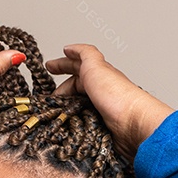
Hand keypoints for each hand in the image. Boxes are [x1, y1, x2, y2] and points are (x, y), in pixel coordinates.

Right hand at [45, 44, 173, 162]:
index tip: (48, 68)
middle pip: (74, 90)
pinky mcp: (99, 130)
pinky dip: (70, 125)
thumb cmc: (116, 95)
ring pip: (75, 109)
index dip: (62, 66)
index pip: (76, 69)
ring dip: (62, 111)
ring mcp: (99, 112)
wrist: (132, 124)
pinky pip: (80, 125)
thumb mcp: (96, 66)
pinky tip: (63, 128)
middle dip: (59, 92)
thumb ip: (84, 53)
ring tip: (50, 115)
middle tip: (46, 99)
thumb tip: (70, 48)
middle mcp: (99, 94)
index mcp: (98, 76)